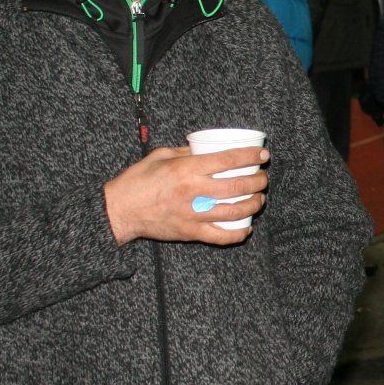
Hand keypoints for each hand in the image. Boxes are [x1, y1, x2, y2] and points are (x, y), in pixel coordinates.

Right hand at [103, 146, 268, 245]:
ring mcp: (194, 214)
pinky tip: (246, 228)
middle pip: (238, 186)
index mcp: (186, 169)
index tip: (263, 156)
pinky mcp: (191, 232)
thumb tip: (208, 148)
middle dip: (258, 181)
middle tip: (263, 178)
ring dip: (254, 204)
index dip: (250, 157)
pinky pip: (221, 236)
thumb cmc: (138, 180)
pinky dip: (238, 234)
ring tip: (259, 199)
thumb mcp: (160, 156)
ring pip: (235, 211)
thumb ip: (186, 152)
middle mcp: (193, 191)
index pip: (228, 160)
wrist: (120, 210)